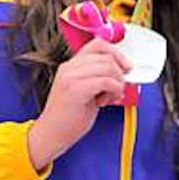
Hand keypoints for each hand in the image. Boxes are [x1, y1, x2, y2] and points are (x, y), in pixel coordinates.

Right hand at [26, 39, 132, 170]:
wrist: (52, 135)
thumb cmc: (69, 117)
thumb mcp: (87, 91)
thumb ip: (99, 77)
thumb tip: (123, 71)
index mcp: (71, 66)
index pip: (98, 44)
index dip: (117, 53)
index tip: (126, 67)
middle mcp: (69, 68)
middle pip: (106, 56)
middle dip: (119, 73)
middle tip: (117, 89)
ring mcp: (70, 77)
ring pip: (108, 67)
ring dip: (117, 83)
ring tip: (110, 97)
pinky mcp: (75, 89)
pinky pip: (106, 81)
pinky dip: (114, 91)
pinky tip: (106, 101)